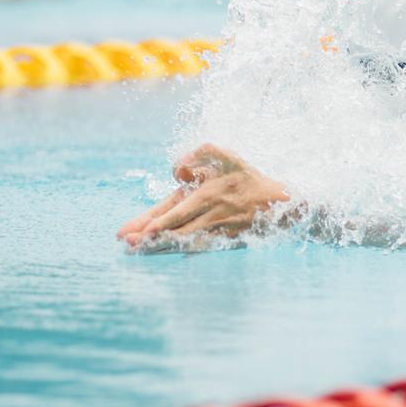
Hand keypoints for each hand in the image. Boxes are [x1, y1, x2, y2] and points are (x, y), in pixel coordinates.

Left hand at [117, 144, 289, 251]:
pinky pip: (196, 248)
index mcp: (206, 193)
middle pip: (174, 228)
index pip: (174, 209)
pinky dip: (179, 252)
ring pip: (182, 240)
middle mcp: (208, 213)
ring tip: (138, 250)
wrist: (277, 203)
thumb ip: (202, 152)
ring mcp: (215, 229)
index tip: (136, 230)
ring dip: (159, 246)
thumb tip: (177, 168)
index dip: (154, 220)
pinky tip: (163, 253)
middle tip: (128, 243)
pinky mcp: (222, 240)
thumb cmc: (247, 177)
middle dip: (150, 237)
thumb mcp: (226, 156)